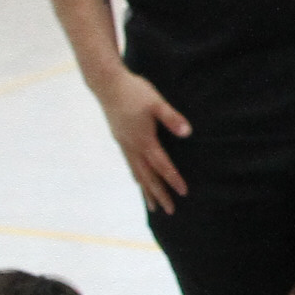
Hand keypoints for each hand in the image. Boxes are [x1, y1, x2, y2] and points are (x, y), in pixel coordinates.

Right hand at [94, 70, 190, 213]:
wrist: (107, 83)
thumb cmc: (134, 91)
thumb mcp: (157, 102)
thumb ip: (172, 118)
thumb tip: (187, 133)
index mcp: (143, 140)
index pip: (161, 165)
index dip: (173, 180)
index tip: (183, 193)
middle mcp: (132, 146)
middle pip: (147, 176)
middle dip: (158, 194)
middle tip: (169, 211)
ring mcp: (124, 144)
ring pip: (136, 173)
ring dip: (146, 190)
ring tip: (153, 206)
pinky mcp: (120, 139)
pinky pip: (130, 164)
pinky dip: (137, 176)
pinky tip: (138, 180)